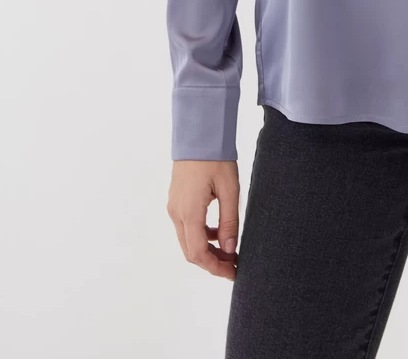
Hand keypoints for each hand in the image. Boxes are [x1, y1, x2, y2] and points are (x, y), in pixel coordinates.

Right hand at [167, 159, 240, 279]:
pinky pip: (186, 228)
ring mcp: (174, 207)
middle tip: (234, 266)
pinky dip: (201, 236)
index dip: (216, 268)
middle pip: (191, 252)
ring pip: (187, 241)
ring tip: (230, 251)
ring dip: (207, 251)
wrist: (198, 134)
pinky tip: (219, 232)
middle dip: (212, 263)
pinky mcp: (176, 201)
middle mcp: (176, 213)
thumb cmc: (215, 157)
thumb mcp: (229, 189)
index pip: (199, 254)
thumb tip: (230, 250)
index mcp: (189, 212)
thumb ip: (229, 221)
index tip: (233, 273)